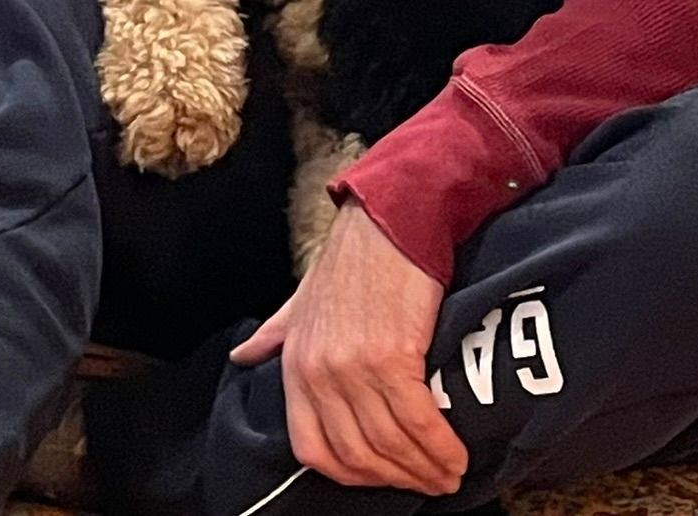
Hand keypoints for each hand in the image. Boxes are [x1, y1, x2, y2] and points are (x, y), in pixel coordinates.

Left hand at [231, 200, 466, 495]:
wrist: (392, 214)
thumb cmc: (353, 255)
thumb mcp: (302, 297)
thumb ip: (276, 332)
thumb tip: (242, 357)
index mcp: (296, 364)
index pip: (313, 449)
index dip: (353, 474)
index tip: (385, 477)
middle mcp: (320, 372)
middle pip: (358, 455)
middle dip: (398, 478)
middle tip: (430, 483)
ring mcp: (354, 366)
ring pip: (390, 444)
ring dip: (425, 468)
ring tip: (449, 474)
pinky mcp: (393, 354)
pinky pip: (417, 421)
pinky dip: (440, 446)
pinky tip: (455, 456)